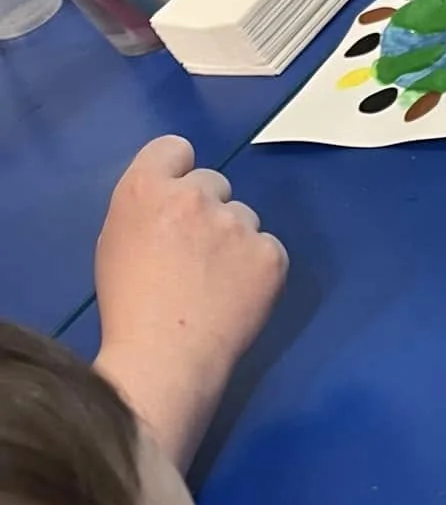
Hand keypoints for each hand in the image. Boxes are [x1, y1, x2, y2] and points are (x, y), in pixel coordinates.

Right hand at [94, 136, 286, 472]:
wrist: (165, 356)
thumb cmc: (130, 306)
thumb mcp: (116, 240)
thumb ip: (146, 208)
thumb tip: (170, 202)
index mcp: (147, 187)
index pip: (175, 148)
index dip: (179, 172)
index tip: (181, 198)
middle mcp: (195, 195)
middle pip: (214, 183)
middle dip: (209, 210)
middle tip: (198, 254)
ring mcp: (237, 223)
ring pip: (245, 217)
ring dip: (236, 240)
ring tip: (217, 283)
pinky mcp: (270, 254)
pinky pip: (269, 248)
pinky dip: (260, 268)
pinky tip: (240, 295)